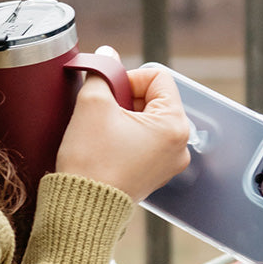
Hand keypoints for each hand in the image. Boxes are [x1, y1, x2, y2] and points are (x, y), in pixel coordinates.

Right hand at [56, 53, 190, 202]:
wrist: (81, 208)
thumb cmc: (91, 160)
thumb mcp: (92, 105)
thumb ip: (102, 73)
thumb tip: (107, 55)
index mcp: (174, 125)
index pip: (158, 77)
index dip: (129, 77)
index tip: (108, 92)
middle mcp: (180, 144)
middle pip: (155, 98)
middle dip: (126, 97)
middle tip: (102, 112)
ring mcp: (169, 162)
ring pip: (148, 119)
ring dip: (124, 116)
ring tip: (102, 130)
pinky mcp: (155, 174)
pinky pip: (144, 140)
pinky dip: (126, 134)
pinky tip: (106, 144)